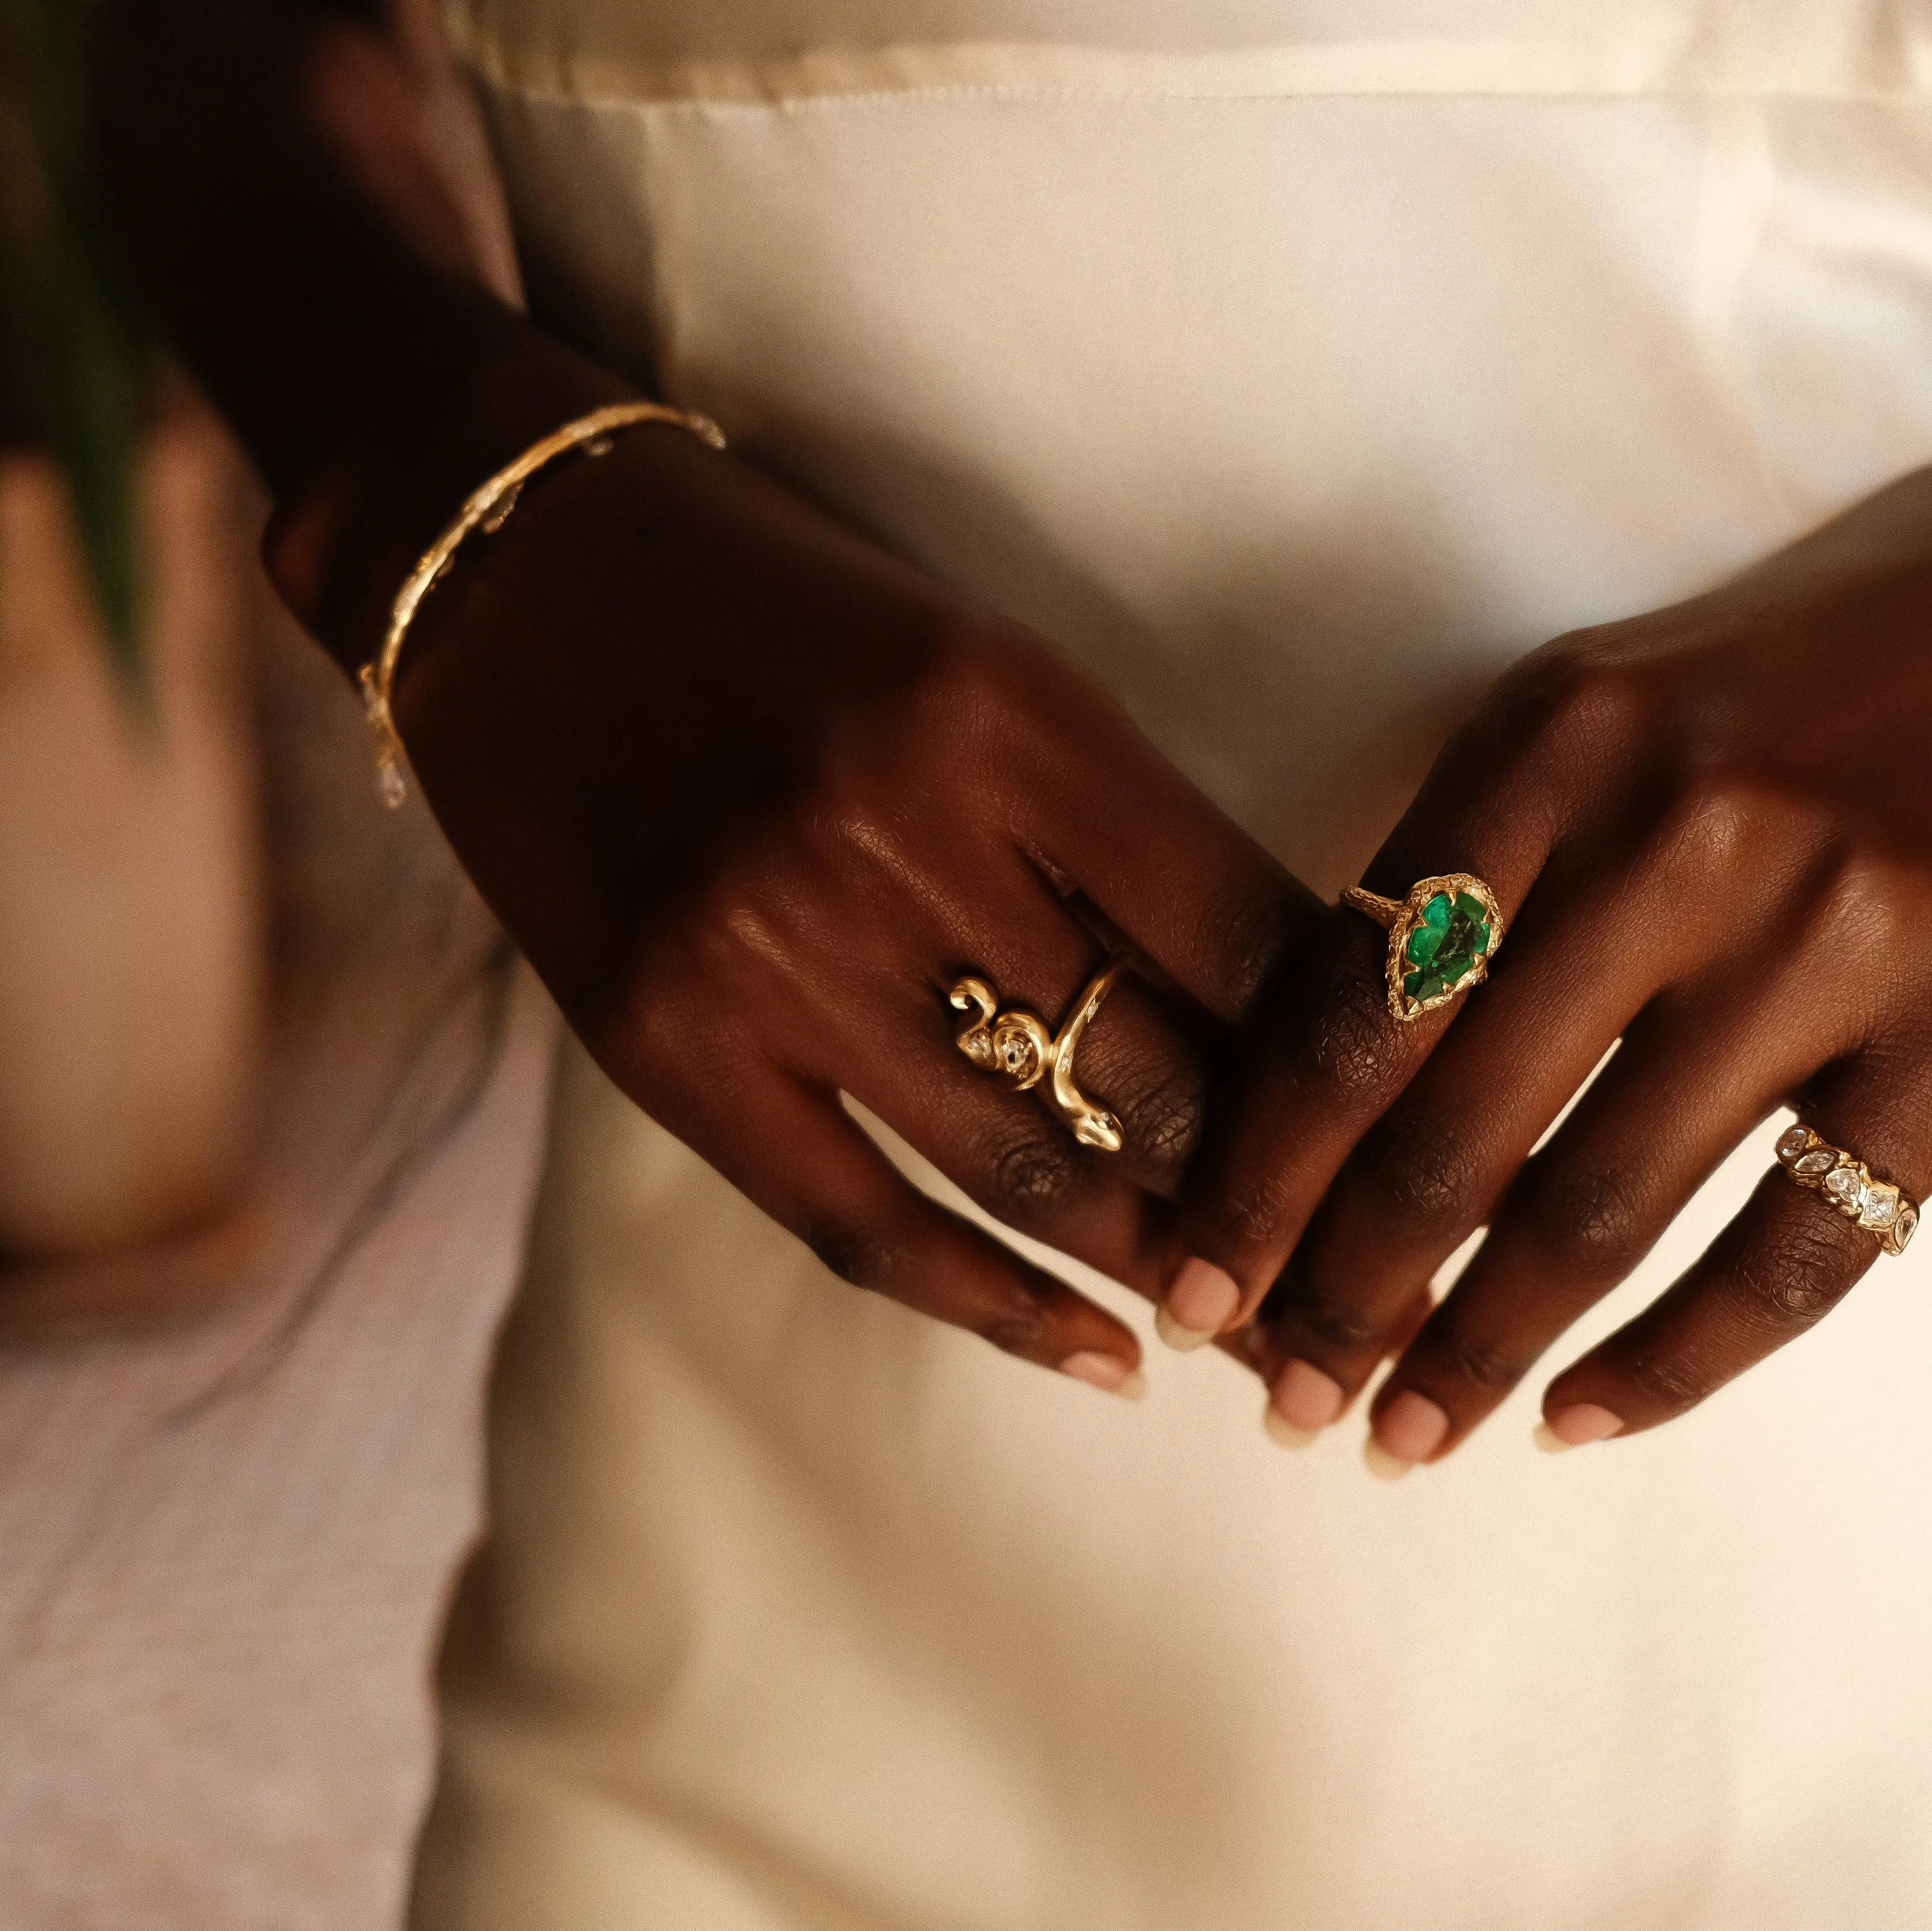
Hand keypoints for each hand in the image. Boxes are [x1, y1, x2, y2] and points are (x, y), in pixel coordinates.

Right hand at [388, 409, 1321, 1390]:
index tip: (1415, 1122)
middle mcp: (887, 832)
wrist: (516, 573)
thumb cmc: (792, 609)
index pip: (1239, 927)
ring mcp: (762, 951)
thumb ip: (1120, 829)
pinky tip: (1098, 1357)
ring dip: (1159, 1263)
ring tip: (1257, 1329)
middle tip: (1368, 1271)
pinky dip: (996, 1305)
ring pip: (1023, 1164)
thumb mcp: (986, 667)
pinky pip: (862, 1222)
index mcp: (1001, 711)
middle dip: (1277, 1190)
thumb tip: (1285, 1012)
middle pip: (1145, 1065)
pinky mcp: (664, 1047)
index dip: (1348, 1050)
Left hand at [1160, 444, 1931, 1457]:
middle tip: (1276, 1398)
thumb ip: (1452, 879)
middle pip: (1460, 1125)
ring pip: (1605, 1203)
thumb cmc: (1769, 693)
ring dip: (1481, 1349)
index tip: (1190, 1286)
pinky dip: (1669, 1360)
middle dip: (1344, 1291)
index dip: (1259, 1173)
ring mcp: (1843, 930)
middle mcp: (1691, 828)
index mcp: (1560, 739)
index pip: (1358, 1005)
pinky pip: (1794, 1251)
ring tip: (1403, 1439)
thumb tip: (1301, 1128)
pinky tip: (1577, 1419)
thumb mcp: (1586, 719)